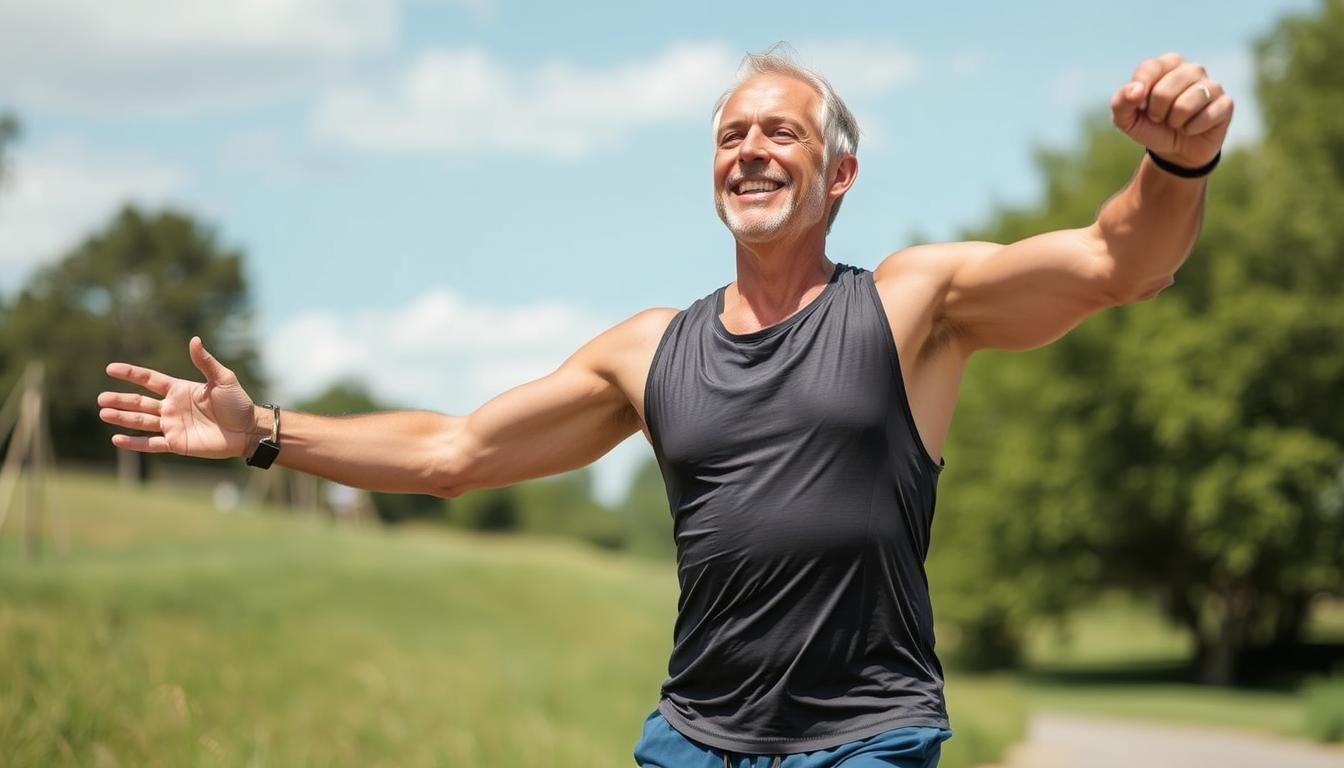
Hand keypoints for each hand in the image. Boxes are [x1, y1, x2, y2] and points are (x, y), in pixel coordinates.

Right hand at [99, 336, 257, 457]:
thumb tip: (194, 340)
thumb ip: (205, 362)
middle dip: (120, 400)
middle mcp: (172, 407)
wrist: (248, 429)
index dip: (131, 374)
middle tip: (101, 398)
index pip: (149, 380)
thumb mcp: (223, 379)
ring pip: (141, 421)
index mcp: (179, 390)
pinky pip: (151, 444)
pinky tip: (117, 439)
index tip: (111, 368)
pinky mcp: (176, 443)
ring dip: (122, 418)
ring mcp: (172, 426)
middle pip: (140, 402)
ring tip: (104, 413)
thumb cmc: (238, 403)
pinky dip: (134, 443)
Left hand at [1111, 52, 1233, 168]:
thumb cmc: (1151, 127)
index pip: (1149, 69)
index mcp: (1167, 65)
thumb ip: (1121, 102)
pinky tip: (1193, 128)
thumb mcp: (1127, 119)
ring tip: (1177, 122)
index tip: (1139, 105)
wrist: (1175, 151)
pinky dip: (1192, 129)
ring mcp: (1212, 85)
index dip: (1139, 91)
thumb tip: (1136, 91)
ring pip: (1186, 104)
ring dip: (1175, 122)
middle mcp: (1192, 69)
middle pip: (1164, 91)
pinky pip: (1206, 116)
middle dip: (1156, 112)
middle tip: (1160, 118)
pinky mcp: (1225, 103)